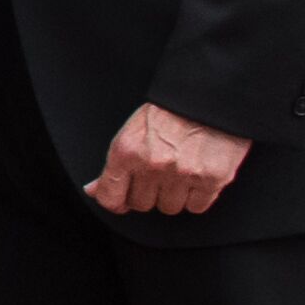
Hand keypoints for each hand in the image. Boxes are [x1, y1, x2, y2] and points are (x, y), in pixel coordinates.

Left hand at [89, 101, 250, 216]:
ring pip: (169, 207)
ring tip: (180, 172)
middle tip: (159, 175)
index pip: (110, 196)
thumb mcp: (132, 132)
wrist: (209, 97)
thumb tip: (93, 190)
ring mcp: (183, 173)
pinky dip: (197, 197)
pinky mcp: (211, 179)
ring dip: (174, 196)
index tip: (122, 200)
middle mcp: (153, 164)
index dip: (116, 201)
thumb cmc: (170, 112)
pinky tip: (197, 177)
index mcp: (127, 151)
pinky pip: (196, 207)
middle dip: (148, 193)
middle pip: (141, 204)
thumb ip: (114, 166)